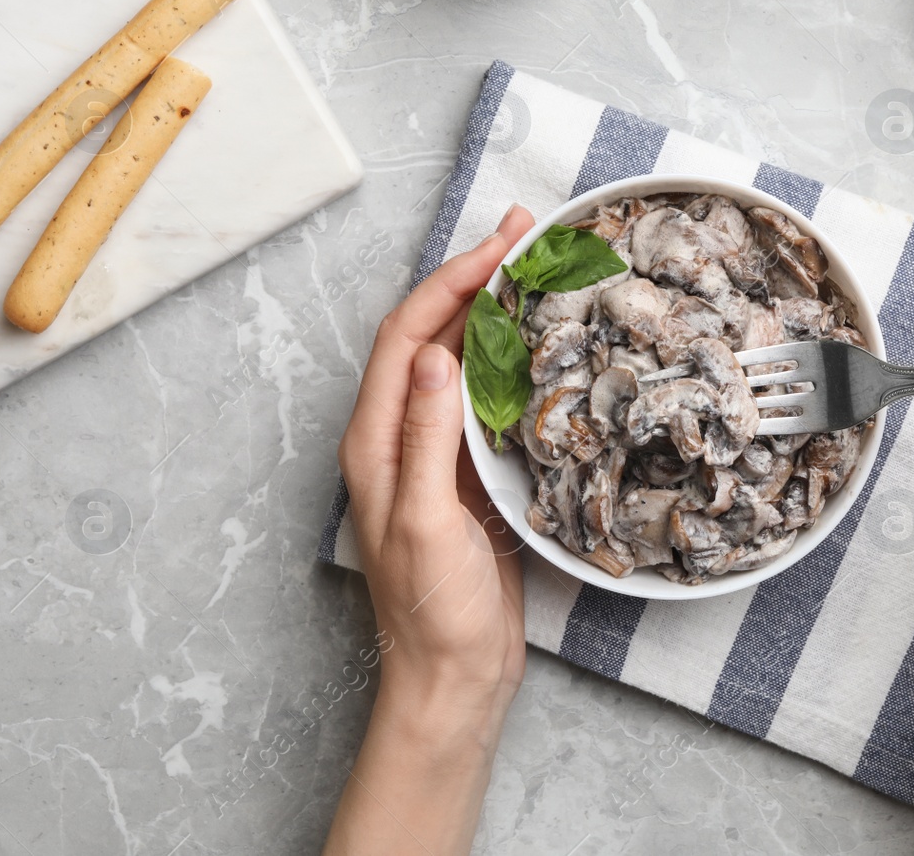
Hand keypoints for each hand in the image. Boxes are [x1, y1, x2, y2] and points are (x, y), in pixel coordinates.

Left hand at [325, 203, 534, 855]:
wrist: (453, 678)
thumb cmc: (435, 615)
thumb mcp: (428, 524)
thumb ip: (429, 440)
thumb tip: (439, 356)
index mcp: (376, 443)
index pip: (409, 338)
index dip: (451, 283)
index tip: (500, 247)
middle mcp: (398, 438)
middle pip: (430, 336)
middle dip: (472, 279)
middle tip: (524, 234)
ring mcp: (433, 455)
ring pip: (457, 360)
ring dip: (490, 310)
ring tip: (533, 269)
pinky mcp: (466, 475)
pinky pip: (482, 398)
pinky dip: (508, 358)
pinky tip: (538, 344)